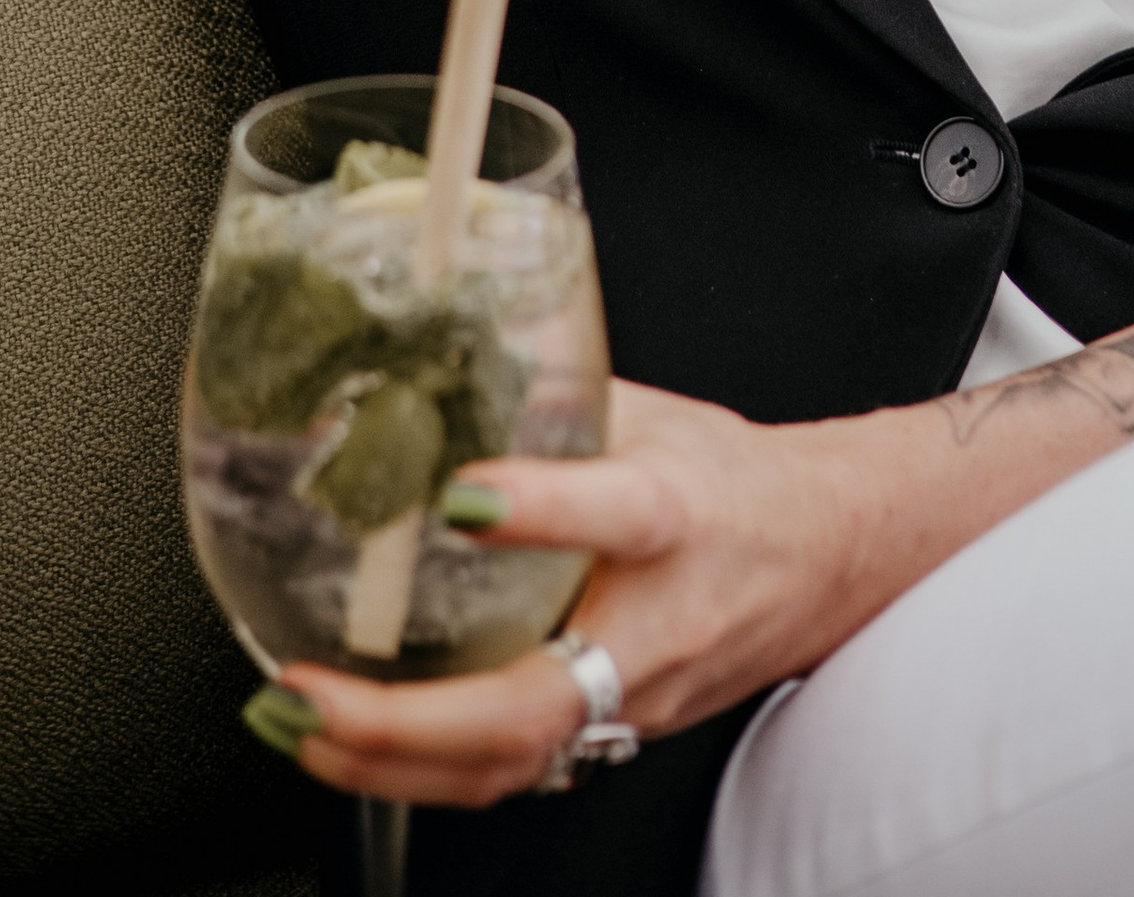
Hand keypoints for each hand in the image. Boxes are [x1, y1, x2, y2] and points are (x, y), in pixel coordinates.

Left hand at [267, 381, 879, 809]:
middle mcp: (658, 623)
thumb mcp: (650, 411)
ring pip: (516, 763)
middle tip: (311, 695)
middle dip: (407, 721)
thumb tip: (431, 361)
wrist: (830, 558)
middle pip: (537, 702)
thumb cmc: (734, 481)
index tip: (456, 499)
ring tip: (302, 730)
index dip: (537, 507)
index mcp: (676, 513)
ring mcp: (642, 697)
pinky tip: (356, 750)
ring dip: (394, 763)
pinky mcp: (623, 735)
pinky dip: (425, 772)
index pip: (617, 512)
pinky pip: (519, 771)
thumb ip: (550, 393)